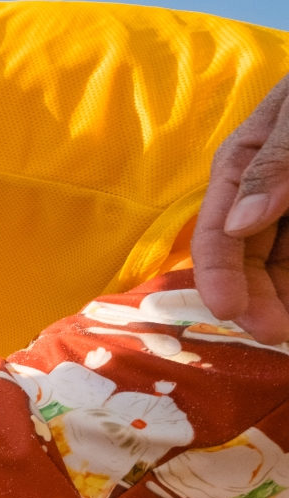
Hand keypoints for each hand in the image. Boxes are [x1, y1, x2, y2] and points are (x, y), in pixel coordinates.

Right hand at [194, 74, 288, 342]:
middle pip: (248, 257)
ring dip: (283, 297)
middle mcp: (263, 193)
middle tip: (275, 334)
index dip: (218, 276)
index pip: (216, 232)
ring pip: (281, 264)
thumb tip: (239, 225)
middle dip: (256, 299)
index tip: (230, 313)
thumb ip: (274, 163)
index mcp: (242, 167)